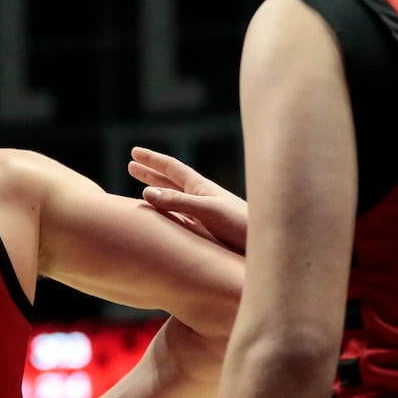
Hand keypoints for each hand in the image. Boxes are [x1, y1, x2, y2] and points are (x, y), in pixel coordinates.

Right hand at [128, 147, 248, 254]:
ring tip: (143, 188)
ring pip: (175, 197)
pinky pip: (181, 215)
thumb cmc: (240, 224)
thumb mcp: (207, 210)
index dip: (152, 160)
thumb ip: (177, 201)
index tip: (134, 152)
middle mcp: (202, 197)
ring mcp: (205, 213)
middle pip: (171, 180)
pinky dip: (168, 211)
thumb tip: (146, 192)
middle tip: (132, 164)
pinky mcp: (208, 229)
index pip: (172, 168)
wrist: (264, 245)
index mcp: (201, 187)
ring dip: (158, 190)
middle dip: (151, 172)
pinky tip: (165, 217)